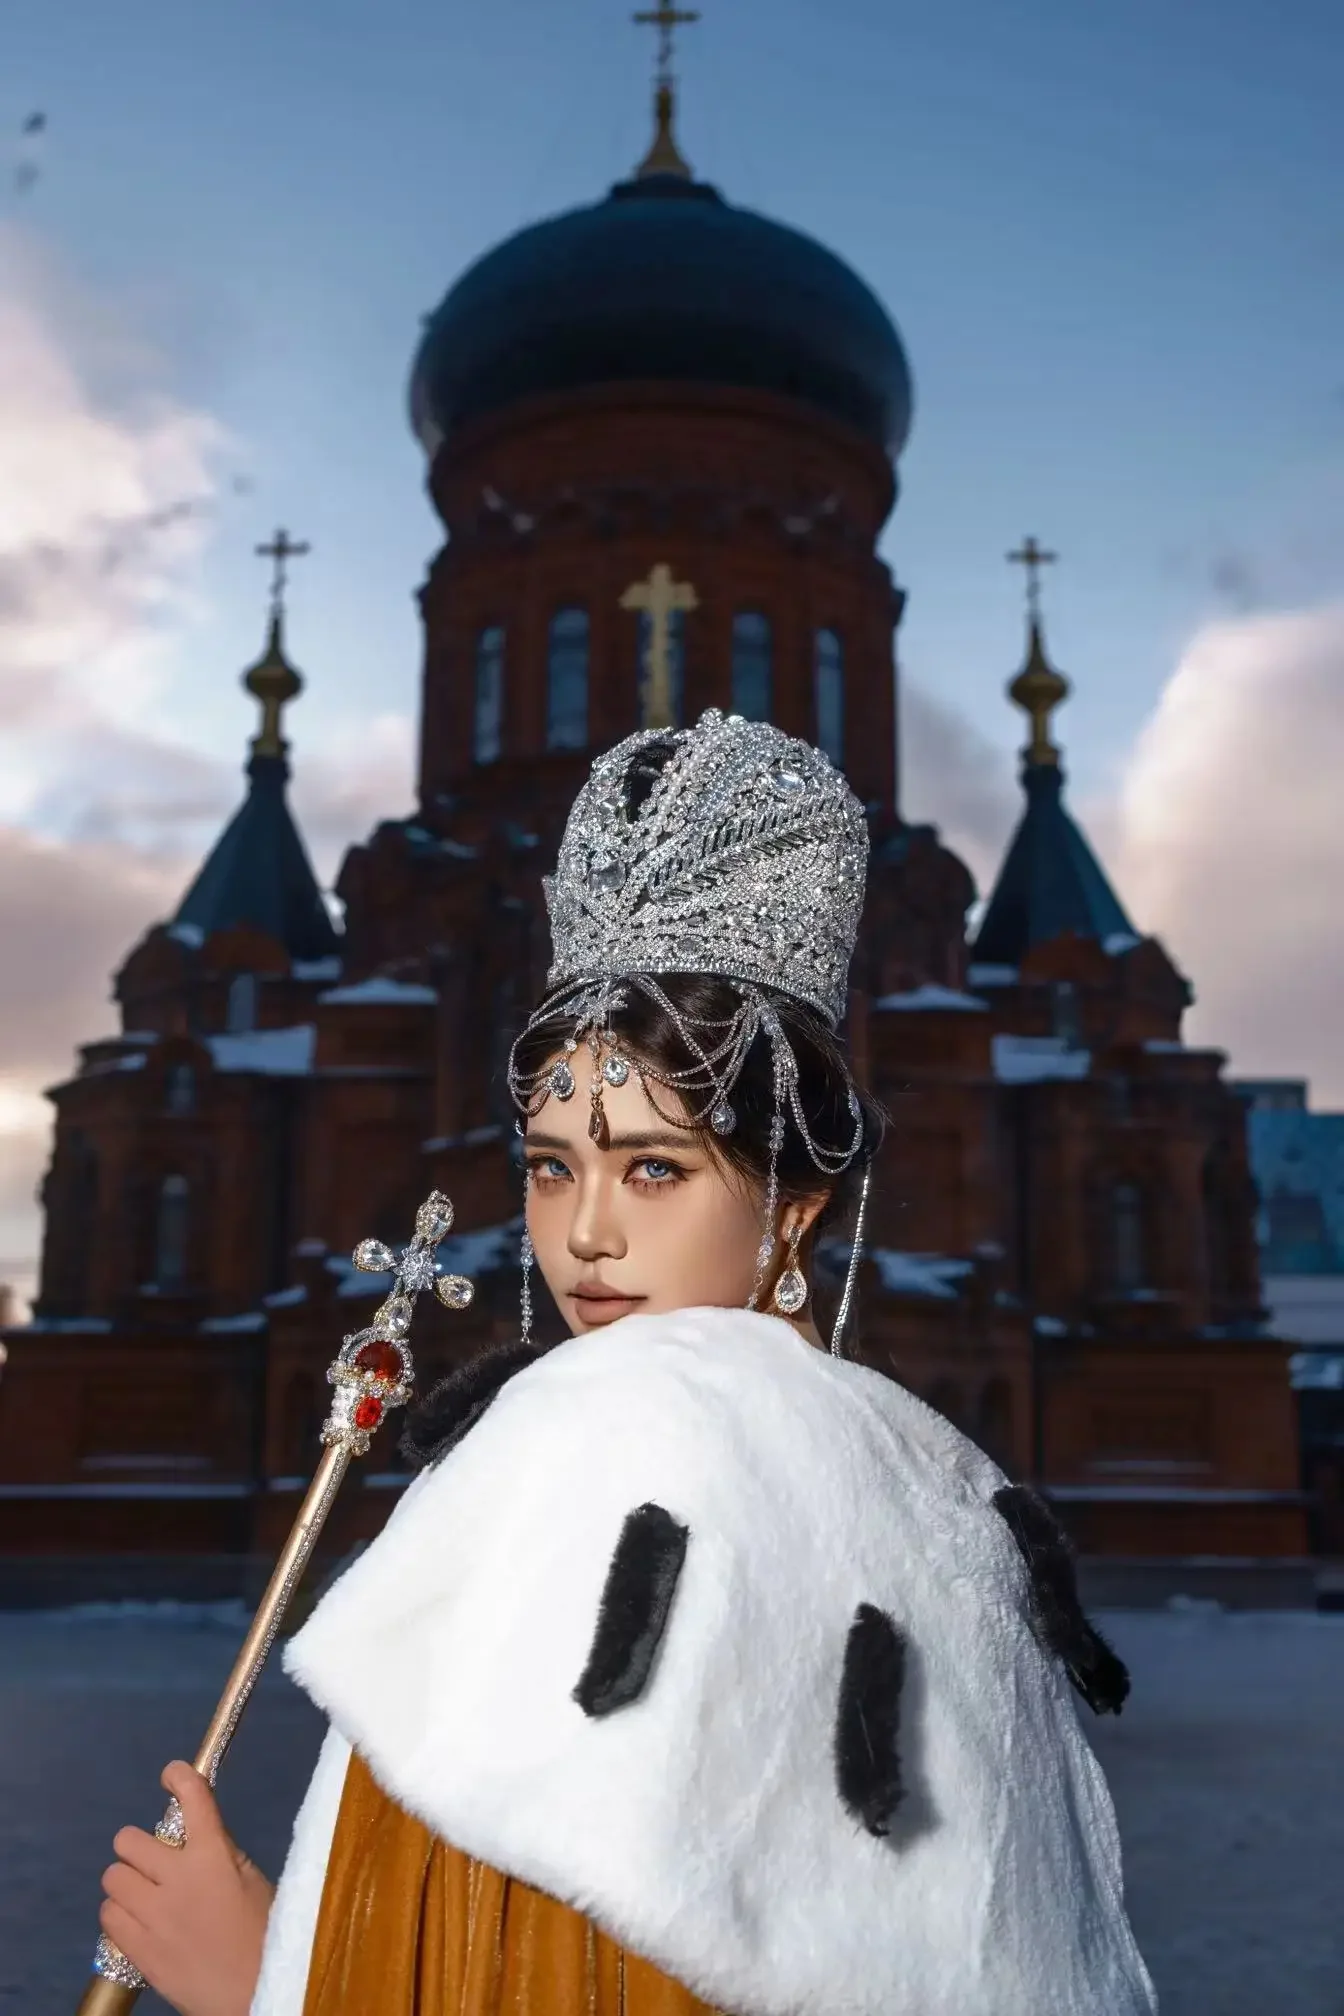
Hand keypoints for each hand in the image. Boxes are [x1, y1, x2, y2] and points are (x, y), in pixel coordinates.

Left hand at [99, 1761, 273, 2015]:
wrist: (254, 1993)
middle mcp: (177, 1879)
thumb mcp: (253, 1881)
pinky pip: (107, 1915)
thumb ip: (220, 1852)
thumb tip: (193, 1831)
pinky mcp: (136, 1949)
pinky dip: (119, 1913)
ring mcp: (152, 1916)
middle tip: (155, 1862)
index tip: (172, 1776)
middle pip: (129, 1840)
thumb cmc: (263, 1934)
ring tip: (145, 1895)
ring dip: (128, 1881)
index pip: (191, 1799)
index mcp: (213, 1856)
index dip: (178, 1778)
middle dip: (140, 1847)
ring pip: (112, 1877)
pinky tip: (139, 1921)